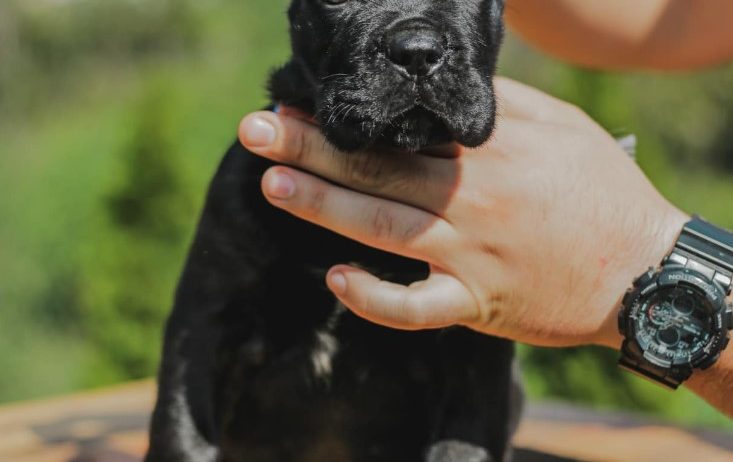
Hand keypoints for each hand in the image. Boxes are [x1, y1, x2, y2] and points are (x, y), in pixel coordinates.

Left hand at [239, 77, 688, 347]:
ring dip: (325, 206)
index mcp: (490, 153)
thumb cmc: (602, 192)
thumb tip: (446, 88)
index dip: (347, 117)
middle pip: (380, 170)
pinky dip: (375, 298)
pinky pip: (417, 306)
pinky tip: (336, 280)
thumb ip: (503, 106)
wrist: (643, 270)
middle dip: (311, 148)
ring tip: (273, 184)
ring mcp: (472, 254)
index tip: (298, 103)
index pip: (403, 127)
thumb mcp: (561, 127)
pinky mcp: (479, 303)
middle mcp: (473, 200)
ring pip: (386, 227)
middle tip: (255, 131)